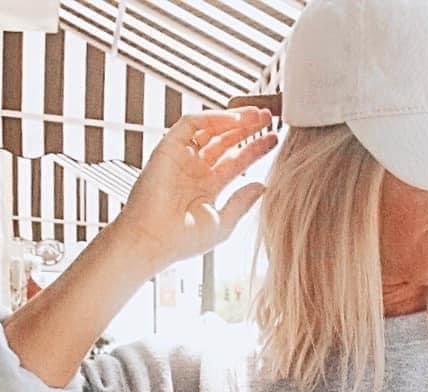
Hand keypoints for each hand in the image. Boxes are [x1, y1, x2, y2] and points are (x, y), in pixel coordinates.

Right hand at [113, 106, 277, 274]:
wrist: (154, 240)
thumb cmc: (183, 240)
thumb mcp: (223, 223)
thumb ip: (242, 202)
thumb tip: (262, 186)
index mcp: (207, 188)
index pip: (235, 162)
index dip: (255, 150)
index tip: (273, 141)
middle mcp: (194, 170)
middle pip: (225, 142)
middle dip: (247, 129)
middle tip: (269, 118)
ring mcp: (181, 158)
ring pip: (210, 129)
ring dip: (233, 119)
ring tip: (257, 114)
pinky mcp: (167, 148)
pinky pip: (190, 124)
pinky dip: (212, 118)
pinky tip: (234, 119)